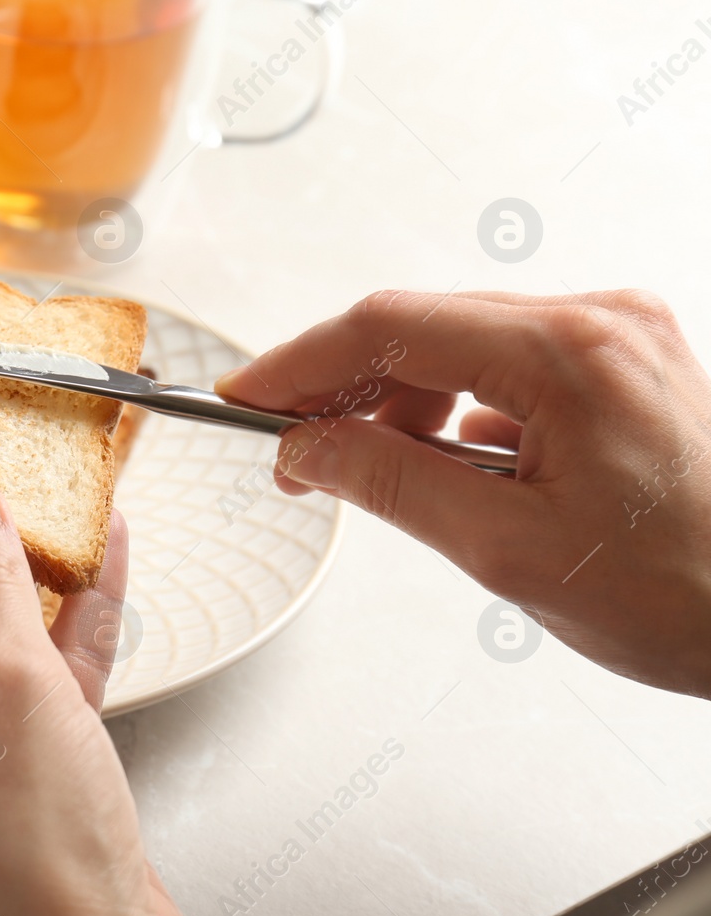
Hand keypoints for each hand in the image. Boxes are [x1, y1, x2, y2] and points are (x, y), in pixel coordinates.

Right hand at [214, 289, 710, 698]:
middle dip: (345, 387)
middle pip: (423, 325)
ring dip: (400, 400)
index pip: (391, 325)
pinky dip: (456, 406)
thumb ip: (393, 485)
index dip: (301, 362)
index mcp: (568, 353)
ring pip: (463, 343)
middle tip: (292, 455)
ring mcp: (617, 338)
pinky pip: (510, 365)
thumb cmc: (690, 592)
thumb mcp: (510, 551)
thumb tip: (310, 449)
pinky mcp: (625, 365)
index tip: (248, 400)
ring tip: (365, 470)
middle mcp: (597, 322)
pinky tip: (443, 461)